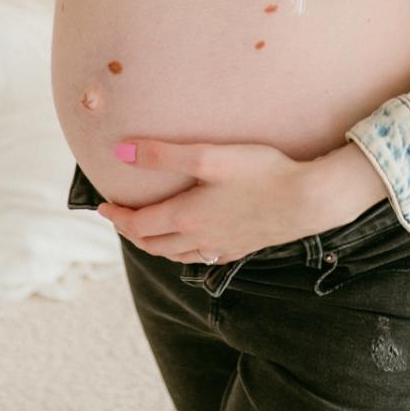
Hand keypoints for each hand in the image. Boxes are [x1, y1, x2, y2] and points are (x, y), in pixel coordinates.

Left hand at [96, 138, 319, 262]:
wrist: (308, 199)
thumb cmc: (261, 172)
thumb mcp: (208, 156)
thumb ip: (162, 154)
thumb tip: (120, 153)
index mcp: (186, 217)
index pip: (138, 224)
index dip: (116, 216)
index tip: (102, 206)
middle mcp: (200, 238)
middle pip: (153, 244)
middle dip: (131, 232)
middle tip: (118, 218)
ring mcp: (222, 246)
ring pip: (176, 255)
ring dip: (155, 244)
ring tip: (148, 230)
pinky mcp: (243, 247)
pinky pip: (203, 257)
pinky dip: (185, 252)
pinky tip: (193, 243)